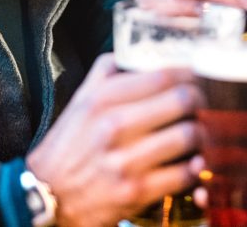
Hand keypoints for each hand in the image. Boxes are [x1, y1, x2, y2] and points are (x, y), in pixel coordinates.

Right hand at [26, 54, 200, 226]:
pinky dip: (194, 167)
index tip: (196, 77)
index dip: (190, 73)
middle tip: (201, 105)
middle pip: (184, 100)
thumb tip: (136, 50)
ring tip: (198, 133)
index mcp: (104, 99)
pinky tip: (190, 162)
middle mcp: (115, 126)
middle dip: (200, 101)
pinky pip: (184, 173)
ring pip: (190, 135)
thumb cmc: (68, 146)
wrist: (44, 196)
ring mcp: (126, 161)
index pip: (165, 74)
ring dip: (201, 134)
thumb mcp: (81, 100)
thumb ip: (107, 72)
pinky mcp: (136, 192)